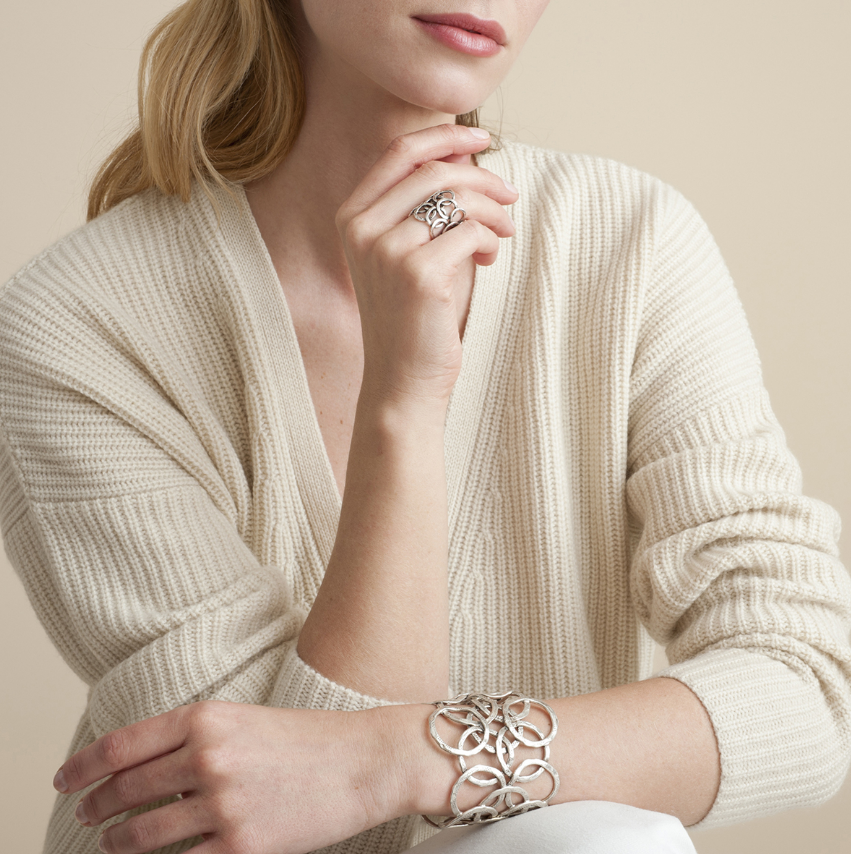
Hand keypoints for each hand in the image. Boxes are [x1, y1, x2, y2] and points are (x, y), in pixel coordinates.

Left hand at [53, 700, 405, 853]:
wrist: (363, 761)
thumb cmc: (308, 739)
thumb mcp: (245, 720)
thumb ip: (195, 739)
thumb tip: (145, 771)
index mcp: (208, 718)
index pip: (121, 745)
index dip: (82, 767)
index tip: (65, 781)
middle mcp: (208, 757)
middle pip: (124, 790)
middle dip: (96, 807)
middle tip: (87, 815)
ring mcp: (223, 804)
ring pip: (142, 835)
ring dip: (118, 843)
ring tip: (113, 843)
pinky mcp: (241, 847)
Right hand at [336, 122, 517, 406]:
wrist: (402, 379)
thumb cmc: (412, 316)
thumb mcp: (409, 252)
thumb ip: (426, 205)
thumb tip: (466, 154)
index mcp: (352, 218)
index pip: (399, 153)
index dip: (445, 136)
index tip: (482, 139)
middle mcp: (362, 229)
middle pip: (435, 170)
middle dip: (483, 178)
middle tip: (510, 197)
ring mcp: (387, 250)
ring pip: (457, 197)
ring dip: (493, 210)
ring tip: (503, 233)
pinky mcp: (419, 273)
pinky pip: (471, 230)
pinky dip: (492, 238)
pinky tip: (491, 257)